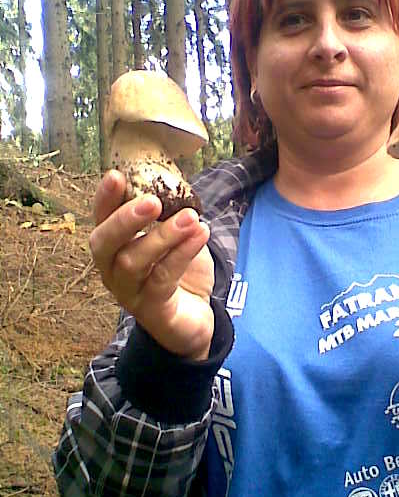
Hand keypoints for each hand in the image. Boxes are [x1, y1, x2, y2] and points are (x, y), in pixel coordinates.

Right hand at [89, 170, 214, 359]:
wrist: (193, 320)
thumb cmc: (177, 272)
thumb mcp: (173, 238)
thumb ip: (168, 214)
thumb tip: (177, 183)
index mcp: (114, 246)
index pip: (100, 219)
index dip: (104, 198)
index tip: (116, 175)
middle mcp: (112, 269)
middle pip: (105, 243)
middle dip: (126, 219)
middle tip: (152, 201)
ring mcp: (129, 292)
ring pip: (134, 261)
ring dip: (164, 235)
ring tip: (191, 217)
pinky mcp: (152, 309)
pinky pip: (163, 278)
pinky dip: (182, 254)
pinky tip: (201, 234)